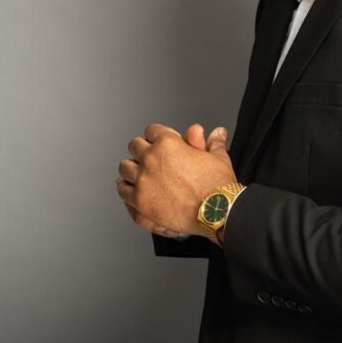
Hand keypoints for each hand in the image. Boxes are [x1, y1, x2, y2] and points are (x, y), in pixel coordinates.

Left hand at [116, 122, 235, 238]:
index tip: (162, 140)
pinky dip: (125, 188)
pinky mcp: (140, 201)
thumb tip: (217, 133)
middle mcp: (152, 159)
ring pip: (124, 167)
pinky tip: (130, 188)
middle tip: (151, 155)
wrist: (216, 212)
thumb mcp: (219, 158)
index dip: (158, 134)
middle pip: (135, 145)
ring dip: (131, 167)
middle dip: (143, 148)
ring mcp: (143, 181)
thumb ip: (214, 143)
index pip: (152, 130)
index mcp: (168, 144)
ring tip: (138, 171)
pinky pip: (123, 190)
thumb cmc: (217, 187)